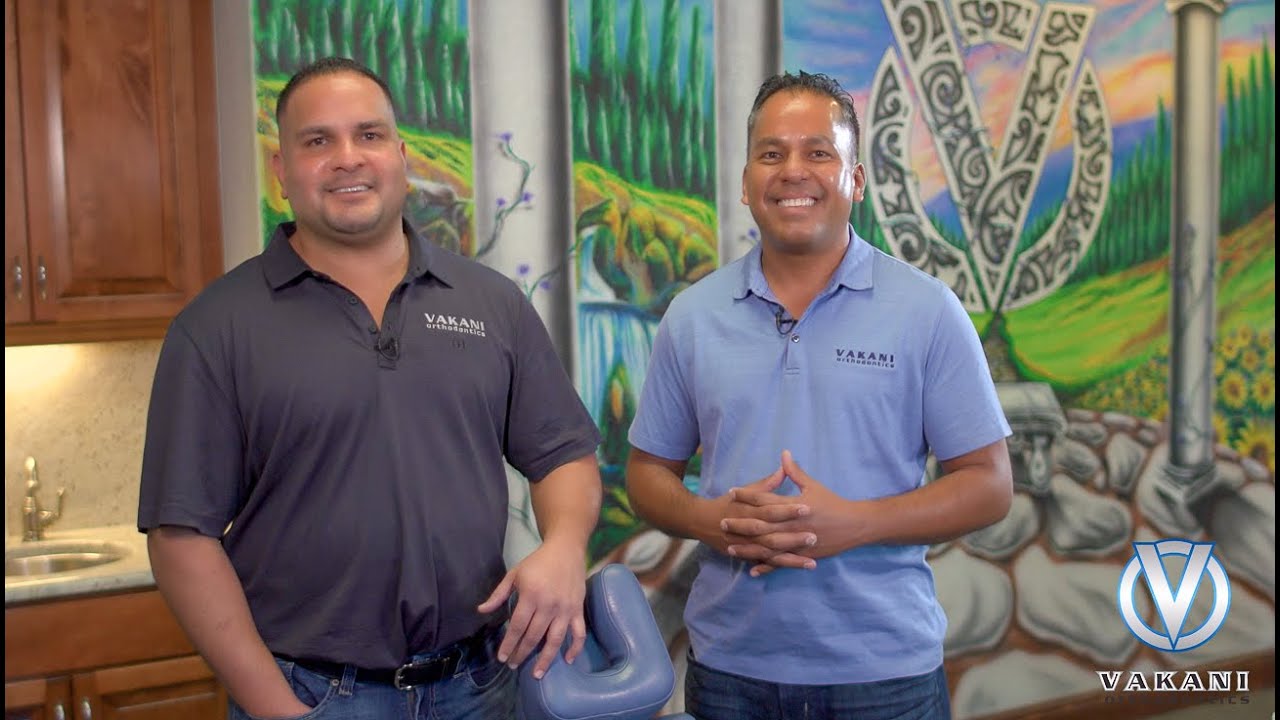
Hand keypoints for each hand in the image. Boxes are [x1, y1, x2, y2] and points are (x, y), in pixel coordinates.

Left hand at [476, 539, 586, 678]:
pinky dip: (575, 648)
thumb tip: (481, 610)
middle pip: (533, 636)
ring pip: (555, 640)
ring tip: (536, 673)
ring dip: (545, 659)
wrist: (566, 550)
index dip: (509, 643)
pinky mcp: (577, 610)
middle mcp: (549, 605)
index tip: (502, 657)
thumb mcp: (514, 574)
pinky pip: (579, 633)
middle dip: (521, 653)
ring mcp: (565, 609)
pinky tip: (569, 660)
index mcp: (531, 595)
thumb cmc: (537, 562)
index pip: (517, 626)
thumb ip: (498, 594)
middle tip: (513, 664)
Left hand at [722, 450, 856, 575]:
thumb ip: (795, 472)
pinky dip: (767, 566)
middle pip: (761, 524)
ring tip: (730, 548)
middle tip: (722, 522)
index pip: (765, 498)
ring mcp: (796, 542)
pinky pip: (781, 562)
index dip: (747, 495)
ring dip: (748, 548)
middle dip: (741, 524)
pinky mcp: (802, 555)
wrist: (854, 525)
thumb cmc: (832, 503)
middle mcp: (792, 524)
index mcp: (793, 505)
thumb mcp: (813, 486)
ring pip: (767, 547)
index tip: (731, 492)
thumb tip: (783, 454)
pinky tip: (752, 570)